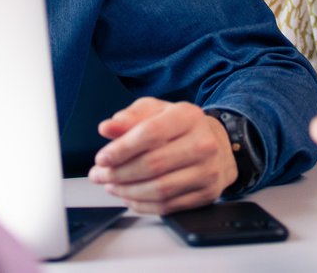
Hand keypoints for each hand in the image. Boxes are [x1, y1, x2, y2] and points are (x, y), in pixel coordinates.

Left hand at [88, 97, 238, 213]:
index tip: (102, 158)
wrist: (218, 144)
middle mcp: (202, 143)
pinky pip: (167, 206)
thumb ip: (130, 118)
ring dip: (127, 191)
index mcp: (188, 116)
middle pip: (153, 164)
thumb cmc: (181, 126)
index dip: (121, 149)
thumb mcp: (156, 111)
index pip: (151, 134)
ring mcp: (207, 171)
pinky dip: (142, 204)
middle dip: (118, 173)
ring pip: (159, 189)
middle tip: (99, 175)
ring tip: (110, 185)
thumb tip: (107, 128)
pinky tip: (128, 196)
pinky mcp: (206, 194)